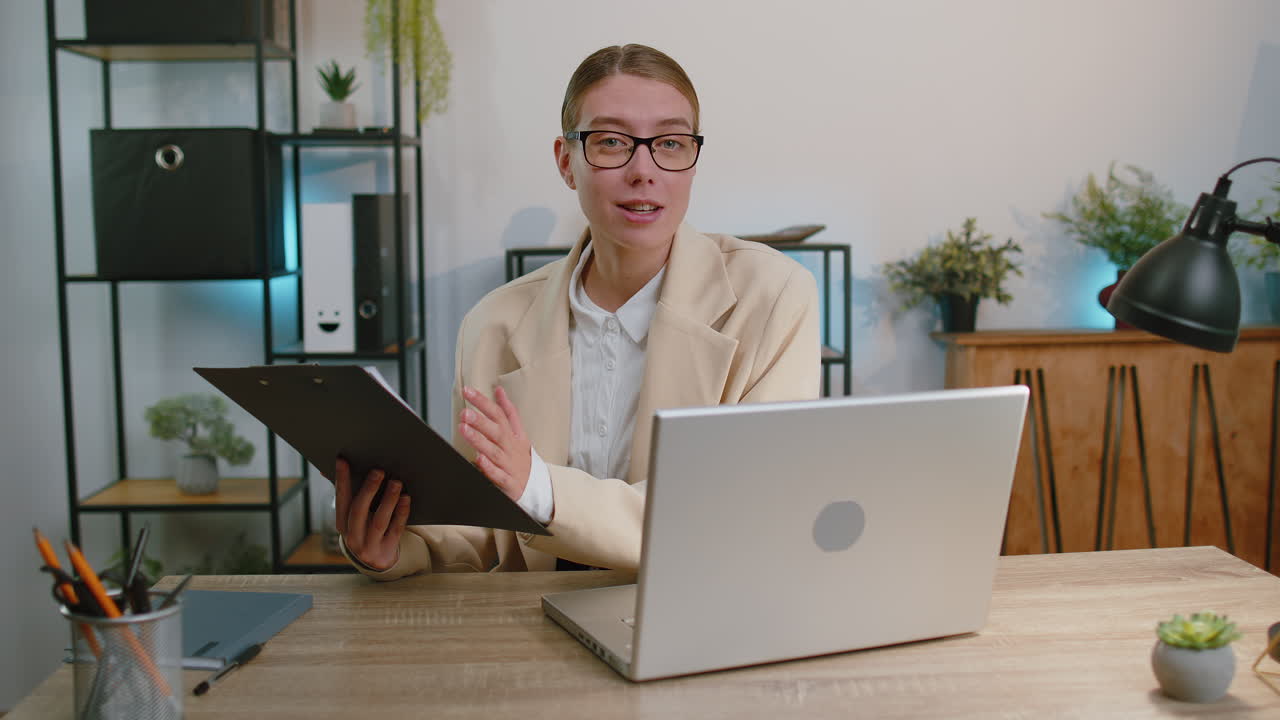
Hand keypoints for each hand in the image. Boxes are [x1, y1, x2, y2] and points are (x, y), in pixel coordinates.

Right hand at [334, 458, 409, 571]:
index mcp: (341, 524)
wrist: (377, 562)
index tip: (343, 460)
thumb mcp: (353, 517)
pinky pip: (395, 530)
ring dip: (388, 500)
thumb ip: (348, 495)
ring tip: (396, 482)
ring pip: (379, 521)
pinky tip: (406, 498)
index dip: (341, 479)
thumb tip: (326, 470)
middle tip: (378, 471)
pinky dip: (401, 513)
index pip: (341, 499)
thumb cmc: (365, 530)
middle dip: (368, 489)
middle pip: (359, 510)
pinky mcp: (386, 551)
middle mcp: (352, 536)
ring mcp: (369, 546)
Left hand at [459, 386, 531, 502]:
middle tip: (465, 412)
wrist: (537, 487)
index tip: (467, 390)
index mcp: (513, 435)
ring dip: (479, 440)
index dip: (483, 401)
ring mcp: (510, 465)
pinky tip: (479, 459)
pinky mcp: (509, 483)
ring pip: (494, 451)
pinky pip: (498, 475)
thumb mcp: (519, 433)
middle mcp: (511, 448)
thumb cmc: (521, 458)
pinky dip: (489, 467)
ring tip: (464, 429)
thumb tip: (499, 390)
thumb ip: (508, 411)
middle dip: (480, 421)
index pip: (498, 414)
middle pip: (496, 431)